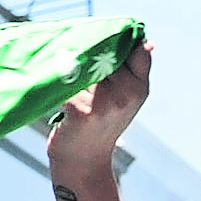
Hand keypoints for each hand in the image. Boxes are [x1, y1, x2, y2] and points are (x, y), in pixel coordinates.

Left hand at [48, 45, 152, 169]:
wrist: (82, 162)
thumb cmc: (99, 126)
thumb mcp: (126, 99)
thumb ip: (133, 72)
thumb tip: (148, 42)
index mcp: (139, 88)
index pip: (137, 50)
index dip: (119, 41)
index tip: (103, 38)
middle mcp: (126, 94)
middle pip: (107, 55)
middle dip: (91, 52)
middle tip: (74, 53)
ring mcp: (105, 103)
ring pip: (85, 66)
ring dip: (72, 65)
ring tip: (63, 73)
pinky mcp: (82, 110)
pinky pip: (68, 82)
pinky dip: (58, 81)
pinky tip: (53, 84)